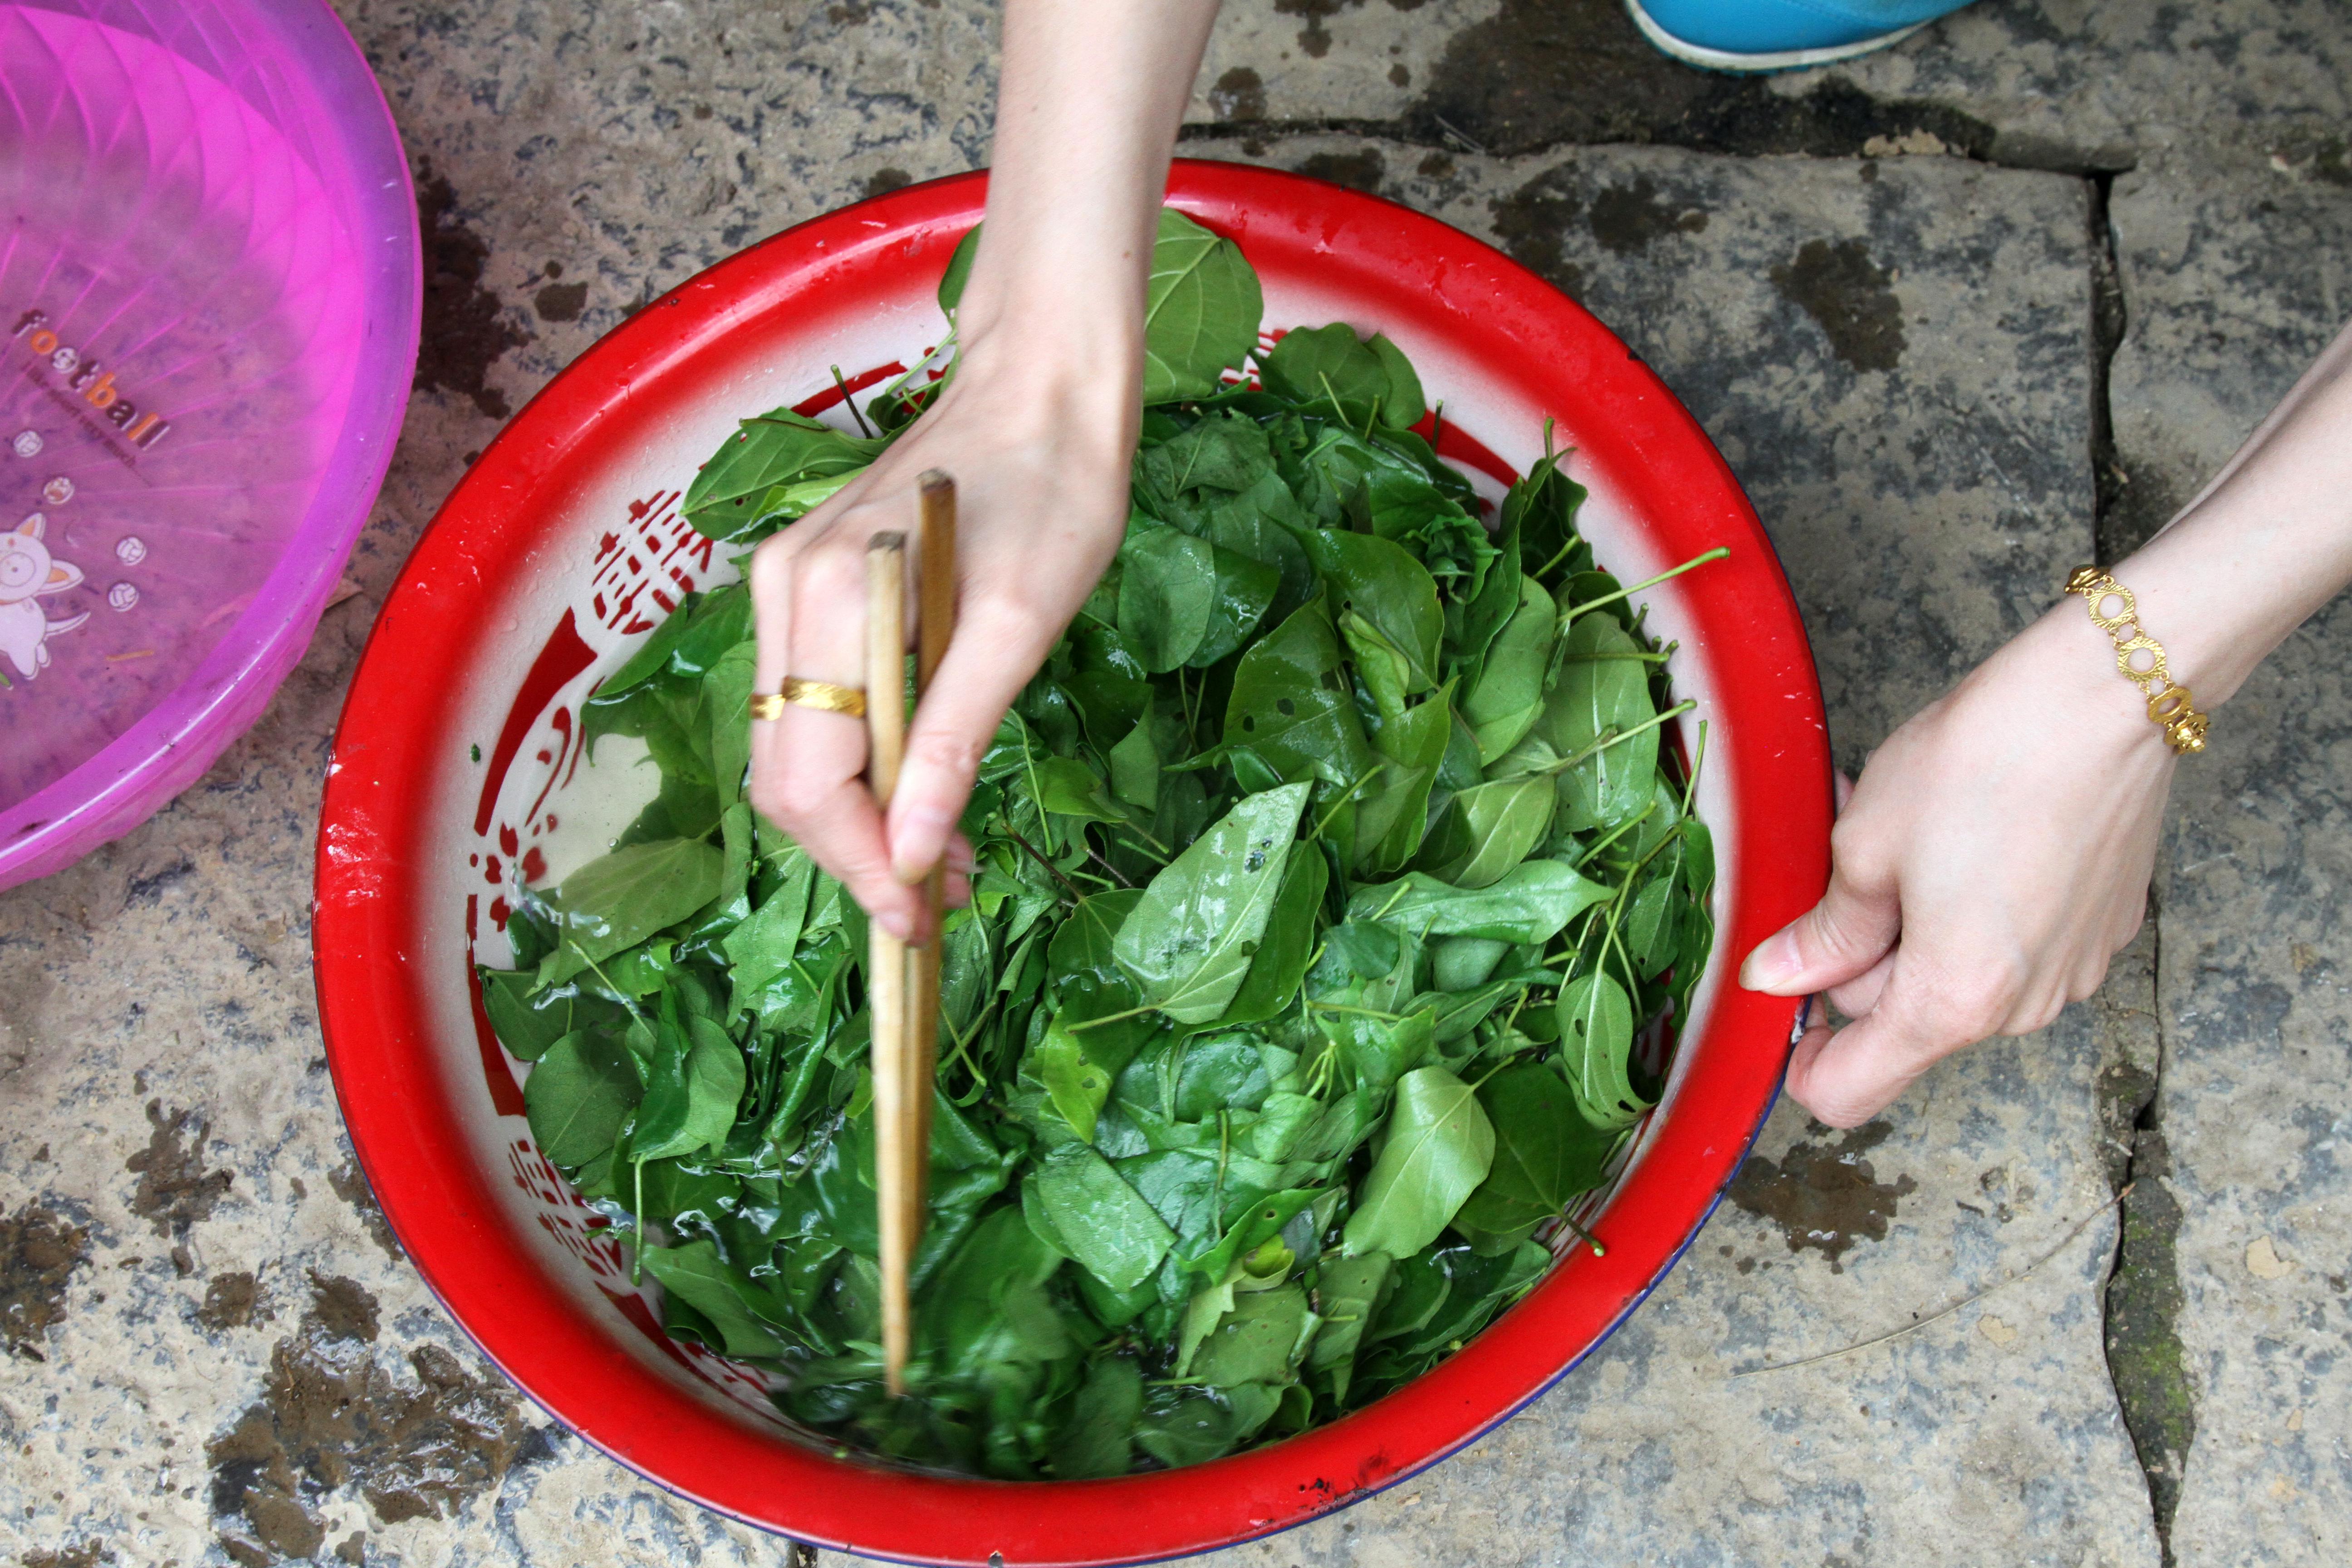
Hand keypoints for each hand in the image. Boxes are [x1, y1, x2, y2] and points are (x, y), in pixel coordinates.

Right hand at [745, 339, 1136, 940]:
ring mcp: (787, 586)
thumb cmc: (1052, 491)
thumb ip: (955, 738)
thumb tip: (911, 854)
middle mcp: (784, 593)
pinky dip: (861, 762)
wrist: (1042, 387)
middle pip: (787, 773)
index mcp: (827, 598)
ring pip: (795, 746)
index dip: (858, 864)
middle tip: (943, 898)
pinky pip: (814, 703)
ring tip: (944, 855)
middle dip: (857, 851)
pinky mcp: (809, 584)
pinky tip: (922, 785)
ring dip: (860, 816)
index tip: (919, 921)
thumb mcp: (1018, 625)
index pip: (807, 779)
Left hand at [1741, 607, 2176, 1125]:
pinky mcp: (2098, 932)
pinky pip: (2005, 946)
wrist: (2105, 701)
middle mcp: (2020, 1006)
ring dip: (1913, 925)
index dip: (1802, 1058)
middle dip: (1859, 959)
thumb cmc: (1984, 764)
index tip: (1786, 1001)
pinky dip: (1970, 909)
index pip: (1850, 1090)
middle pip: (1899, 1023)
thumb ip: (1822, 932)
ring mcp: (2069, 972)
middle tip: (1844, 869)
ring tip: (1902, 840)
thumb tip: (1778, 976)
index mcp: (1952, 1001)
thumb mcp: (1865, 846)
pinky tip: (1962, 838)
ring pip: (1951, 980)